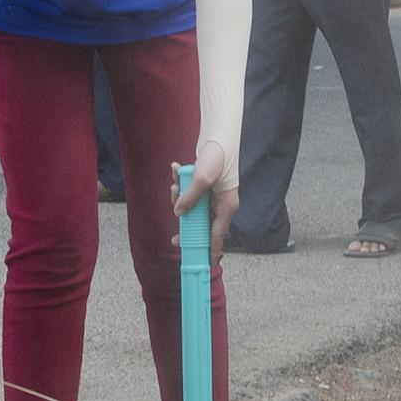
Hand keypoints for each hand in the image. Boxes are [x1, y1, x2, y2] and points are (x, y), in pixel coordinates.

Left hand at [176, 138, 239, 254]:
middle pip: (203, 226)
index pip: (218, 236)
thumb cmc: (217, 157)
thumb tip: (178, 213)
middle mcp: (221, 204)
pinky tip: (174, 171)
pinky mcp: (205, 187)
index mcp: (227, 207)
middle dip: (186, 226)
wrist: (219, 135)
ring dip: (180, 199)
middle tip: (175, 240)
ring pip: (193, 209)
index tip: (206, 266)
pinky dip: (180, 186)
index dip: (211, 252)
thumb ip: (190, 198)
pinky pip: (191, 194)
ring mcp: (213, 196)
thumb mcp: (202, 179)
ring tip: (174, 186)